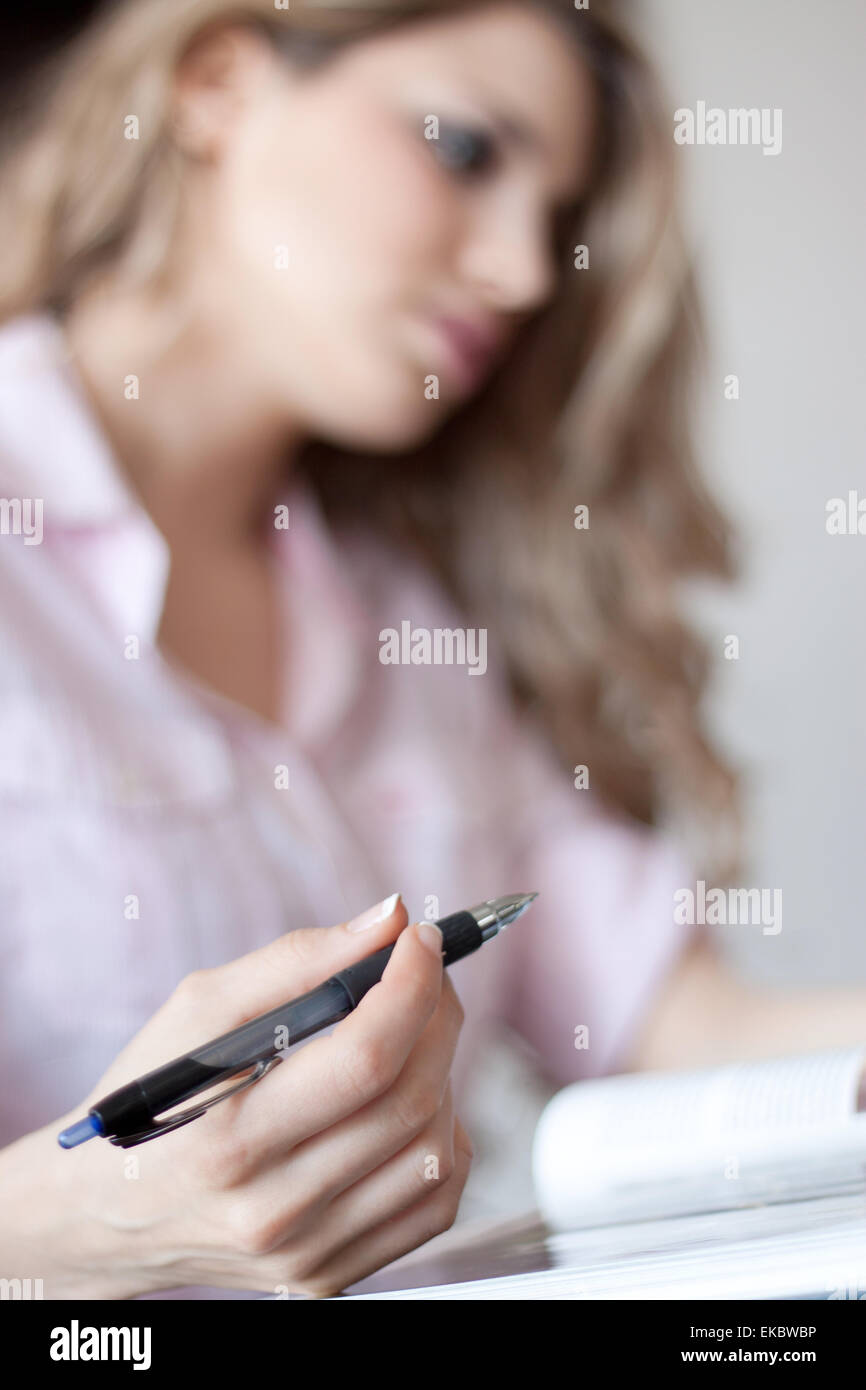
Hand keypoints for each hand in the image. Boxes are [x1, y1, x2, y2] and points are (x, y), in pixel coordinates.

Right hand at [0, 896, 470, 1297]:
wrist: (102, 1214)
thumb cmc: (151, 1095)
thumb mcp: (195, 1012)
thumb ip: (295, 961)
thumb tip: (390, 918)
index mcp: (229, 1138)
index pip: (365, 1058)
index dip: (411, 985)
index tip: (422, 938)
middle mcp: (272, 1209)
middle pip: (410, 1100)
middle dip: (437, 1015)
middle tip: (425, 974)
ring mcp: (307, 1252)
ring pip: (435, 1153)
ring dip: (444, 1075)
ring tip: (410, 1039)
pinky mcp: (329, 1276)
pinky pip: (433, 1205)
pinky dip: (445, 1142)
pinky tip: (408, 1106)